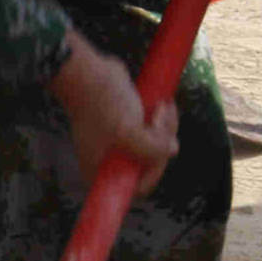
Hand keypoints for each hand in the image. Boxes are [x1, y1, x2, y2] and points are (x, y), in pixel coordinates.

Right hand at [50, 37, 178, 191]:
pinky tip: (162, 104)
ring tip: (160, 107)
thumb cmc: (103, 106)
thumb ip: (154, 150)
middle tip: (157, 118)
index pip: (138, 187)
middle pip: (151, 164)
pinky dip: (162, 119)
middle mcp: (113, 160)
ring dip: (165, 126)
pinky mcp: (129, 125)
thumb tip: (172, 150)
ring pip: (156, 145)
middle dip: (161, 142)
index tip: (158, 151)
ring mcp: (122, 142)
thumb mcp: (130, 133)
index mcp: (104, 170)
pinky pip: (154, 130)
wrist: (89, 73)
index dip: (153, 172)